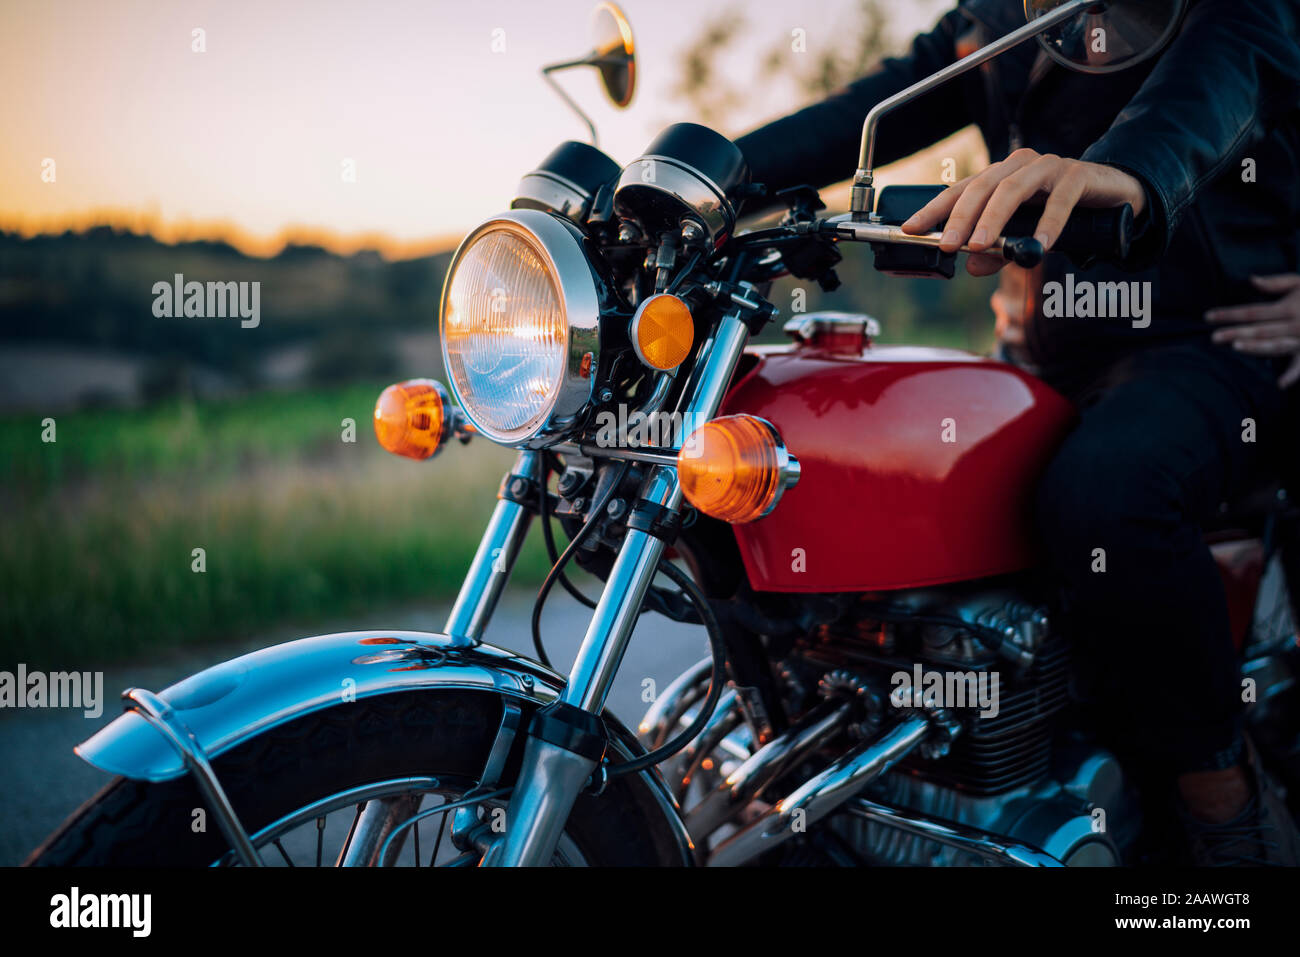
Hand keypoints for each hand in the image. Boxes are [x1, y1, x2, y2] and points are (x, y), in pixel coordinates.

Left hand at [900, 148, 1146, 276]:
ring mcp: (1048, 167)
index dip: (934, 210)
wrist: (1113, 195)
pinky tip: (1040, 246)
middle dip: (960, 218)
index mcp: (999, 177)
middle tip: (946, 245)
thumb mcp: (1022, 236)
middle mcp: (1018, 166)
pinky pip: (1060, 199)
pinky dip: (1048, 224)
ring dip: (994, 219)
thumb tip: (972, 266)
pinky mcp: (1078, 175)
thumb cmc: (1060, 214)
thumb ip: (998, 250)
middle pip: (981, 187)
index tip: (910, 230)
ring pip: (1013, 189)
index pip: (960, 191)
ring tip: (981, 246)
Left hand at [1206, 274, 1299, 388]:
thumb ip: (1277, 283)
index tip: (1208, 317)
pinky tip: (1280, 384)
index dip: (1229, 314)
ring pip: (1277, 344)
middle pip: (1259, 329)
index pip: (1251, 311)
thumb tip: (1252, 280)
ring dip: (1257, 347)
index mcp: (1287, 307)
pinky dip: (1294, 374)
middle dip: (1235, 332)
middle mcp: (1294, 323)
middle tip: (1212, 338)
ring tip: (1236, 347)